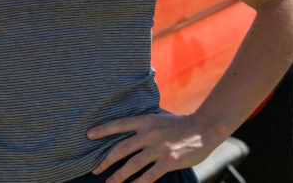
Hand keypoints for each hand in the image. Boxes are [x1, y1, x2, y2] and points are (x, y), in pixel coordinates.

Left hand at [86, 111, 216, 182]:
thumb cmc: (179, 123)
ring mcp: (159, 148)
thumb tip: (127, 124)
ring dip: (119, 176)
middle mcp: (149, 133)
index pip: (119, 124)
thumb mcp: (158, 116)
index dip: (103, 130)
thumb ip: (144, 121)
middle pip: (121, 148)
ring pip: (133, 164)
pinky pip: (150, 175)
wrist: (204, 128)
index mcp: (145, 120)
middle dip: (106, 160)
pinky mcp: (169, 161)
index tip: (88, 135)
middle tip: (94, 168)